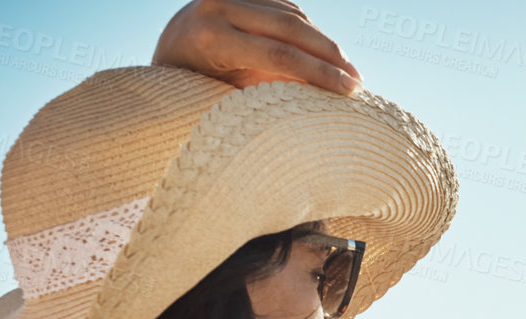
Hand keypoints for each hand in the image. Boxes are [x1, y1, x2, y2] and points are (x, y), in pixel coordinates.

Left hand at [154, 0, 361, 92]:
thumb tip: (322, 102)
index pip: (279, 54)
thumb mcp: (226, 96)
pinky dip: (310, 30)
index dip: (321, 73)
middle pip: (292, 27)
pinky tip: (326, 54)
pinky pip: (287, 6)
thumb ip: (267, 91)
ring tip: (347, 72)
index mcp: (210, 37)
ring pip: (294, 14)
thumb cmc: (195, 89)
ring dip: (324, 43)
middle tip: (357, 82)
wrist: (168, 53)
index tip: (351, 91)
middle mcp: (217, 6)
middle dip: (331, 56)